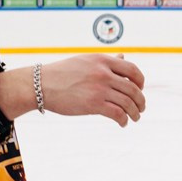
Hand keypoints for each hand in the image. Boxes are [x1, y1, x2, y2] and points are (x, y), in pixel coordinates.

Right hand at [0, 55, 145, 125]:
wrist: (41, 85)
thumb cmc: (62, 73)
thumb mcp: (86, 60)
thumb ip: (106, 61)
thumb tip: (123, 57)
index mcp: (102, 60)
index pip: (132, 69)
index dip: (140, 80)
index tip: (140, 88)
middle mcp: (103, 73)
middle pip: (133, 88)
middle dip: (140, 100)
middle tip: (141, 108)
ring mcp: (99, 88)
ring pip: (128, 102)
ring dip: (135, 112)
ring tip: (135, 117)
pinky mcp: (93, 104)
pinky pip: (117, 113)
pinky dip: (123, 120)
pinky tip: (122, 123)